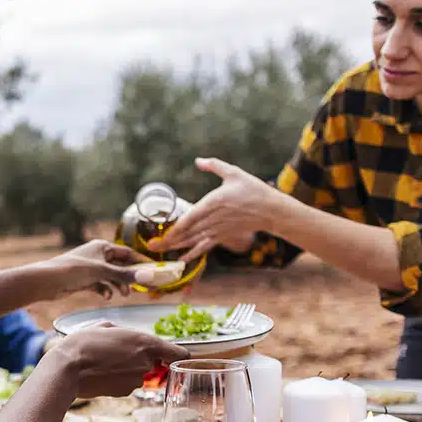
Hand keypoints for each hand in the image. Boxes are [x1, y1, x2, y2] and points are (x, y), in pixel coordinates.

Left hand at [42, 239, 162, 299]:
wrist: (47, 281)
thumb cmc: (73, 270)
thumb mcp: (102, 271)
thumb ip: (126, 275)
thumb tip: (149, 276)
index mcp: (102, 246)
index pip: (128, 253)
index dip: (141, 262)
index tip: (155, 270)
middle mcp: (98, 256)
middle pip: (121, 266)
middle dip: (130, 277)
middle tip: (142, 288)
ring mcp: (91, 268)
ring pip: (112, 277)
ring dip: (118, 285)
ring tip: (123, 294)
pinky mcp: (85, 280)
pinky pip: (101, 285)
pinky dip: (105, 290)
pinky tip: (106, 296)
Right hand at [46, 322, 189, 397]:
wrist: (68, 369)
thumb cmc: (84, 343)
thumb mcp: (105, 327)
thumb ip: (122, 332)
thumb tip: (121, 336)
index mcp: (145, 342)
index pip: (179, 353)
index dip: (177, 354)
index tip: (173, 355)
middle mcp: (145, 363)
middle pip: (152, 362)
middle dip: (139, 358)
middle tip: (117, 351)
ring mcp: (135, 380)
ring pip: (138, 373)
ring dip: (126, 369)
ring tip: (104, 361)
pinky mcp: (124, 392)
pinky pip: (126, 383)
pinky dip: (117, 379)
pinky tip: (100, 373)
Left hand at [150, 157, 281, 261]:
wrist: (271, 210)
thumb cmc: (253, 190)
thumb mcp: (234, 172)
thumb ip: (214, 166)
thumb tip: (198, 161)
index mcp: (213, 202)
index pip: (190, 218)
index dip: (175, 229)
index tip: (161, 235)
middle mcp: (213, 219)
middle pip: (187, 232)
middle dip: (168, 241)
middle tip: (150, 247)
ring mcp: (218, 229)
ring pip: (193, 240)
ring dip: (175, 247)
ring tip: (159, 251)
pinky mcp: (222, 235)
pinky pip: (204, 246)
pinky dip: (192, 254)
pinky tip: (181, 260)